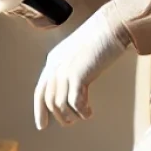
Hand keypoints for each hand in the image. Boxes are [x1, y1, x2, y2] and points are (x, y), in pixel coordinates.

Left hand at [34, 7, 129, 129]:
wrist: (111, 26)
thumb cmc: (100, 38)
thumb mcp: (78, 54)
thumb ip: (72, 68)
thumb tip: (72, 88)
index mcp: (53, 60)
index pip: (40, 90)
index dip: (39, 109)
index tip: (42, 124)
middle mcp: (55, 65)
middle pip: (49, 100)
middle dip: (58, 116)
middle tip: (70, 123)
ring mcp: (65, 69)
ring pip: (59, 103)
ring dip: (70, 115)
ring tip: (82, 117)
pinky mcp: (78, 74)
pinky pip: (74, 102)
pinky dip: (81, 111)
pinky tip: (89, 112)